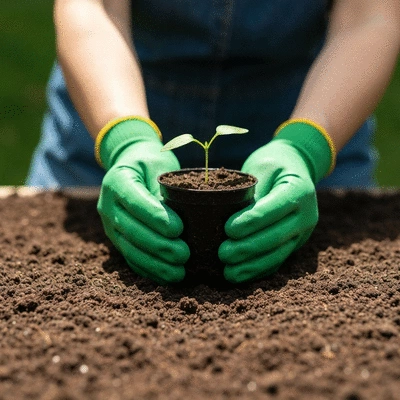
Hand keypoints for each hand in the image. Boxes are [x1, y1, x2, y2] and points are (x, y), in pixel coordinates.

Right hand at [97, 118, 189, 283]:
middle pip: (131, 230)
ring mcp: (109, 225)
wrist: (130, 164)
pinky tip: (167, 277)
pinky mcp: (116, 239)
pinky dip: (148, 270)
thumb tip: (181, 223)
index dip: (156, 218)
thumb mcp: (159, 166)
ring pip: (130, 249)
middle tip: (185, 254)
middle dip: (159, 246)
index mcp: (117, 181)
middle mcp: (107, 205)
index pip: (135, 202)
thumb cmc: (150, 162)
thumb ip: (165, 190)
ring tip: (179, 272)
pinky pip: (130, 258)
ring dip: (155, 264)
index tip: (179, 229)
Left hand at [219, 120, 333, 282]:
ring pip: (277, 254)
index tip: (228, 229)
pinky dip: (258, 270)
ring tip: (228, 272)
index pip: (274, 209)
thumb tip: (225, 217)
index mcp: (299, 190)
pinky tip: (239, 275)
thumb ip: (249, 190)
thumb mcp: (261, 167)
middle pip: (276, 237)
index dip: (251, 221)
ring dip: (251, 266)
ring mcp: (303, 233)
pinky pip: (277, 261)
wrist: (296, 167)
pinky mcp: (295, 244)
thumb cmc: (273, 164)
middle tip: (222, 253)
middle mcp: (306, 215)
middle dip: (247, 248)